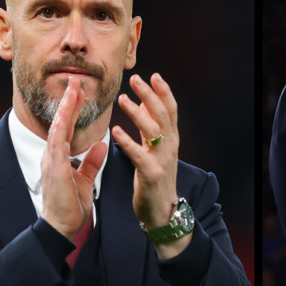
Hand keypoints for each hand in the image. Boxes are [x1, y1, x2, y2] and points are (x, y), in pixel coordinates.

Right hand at [41, 76, 107, 241]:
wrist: (62, 226)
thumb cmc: (71, 205)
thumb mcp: (85, 178)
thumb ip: (91, 161)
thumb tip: (100, 144)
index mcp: (61, 156)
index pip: (67, 126)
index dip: (73, 108)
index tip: (79, 90)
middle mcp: (53, 155)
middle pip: (61, 121)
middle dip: (68, 100)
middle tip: (75, 80)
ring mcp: (51, 161)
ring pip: (57, 127)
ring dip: (65, 108)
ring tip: (72, 90)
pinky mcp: (54, 169)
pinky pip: (57, 145)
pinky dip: (61, 129)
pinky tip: (64, 117)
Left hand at [113, 73, 186, 257]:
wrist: (162, 210)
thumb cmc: (156, 177)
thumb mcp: (157, 149)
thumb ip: (153, 127)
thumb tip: (147, 102)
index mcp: (171, 139)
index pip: (171, 110)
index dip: (163, 92)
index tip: (153, 75)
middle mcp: (170, 146)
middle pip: (162, 114)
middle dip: (149, 95)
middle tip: (136, 79)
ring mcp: (162, 159)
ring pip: (152, 130)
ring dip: (138, 113)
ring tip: (123, 99)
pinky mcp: (151, 173)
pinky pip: (138, 154)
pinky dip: (127, 141)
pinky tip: (115, 130)